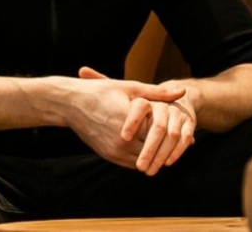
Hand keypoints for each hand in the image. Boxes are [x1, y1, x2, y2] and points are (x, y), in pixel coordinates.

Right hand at [79, 67, 196, 175]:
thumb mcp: (129, 88)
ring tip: (164, 143)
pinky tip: (147, 147)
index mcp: (130, 122)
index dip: (172, 129)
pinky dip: (142, 157)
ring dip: (154, 154)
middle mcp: (122, 141)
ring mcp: (114, 151)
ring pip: (145, 160)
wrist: (69, 104)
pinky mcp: (107, 156)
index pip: (160, 132)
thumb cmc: (99, 92)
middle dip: (165, 144)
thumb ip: (157, 93)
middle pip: (154, 150)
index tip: (181, 124)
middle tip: (178, 138)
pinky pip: (132, 163)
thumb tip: (182, 92)